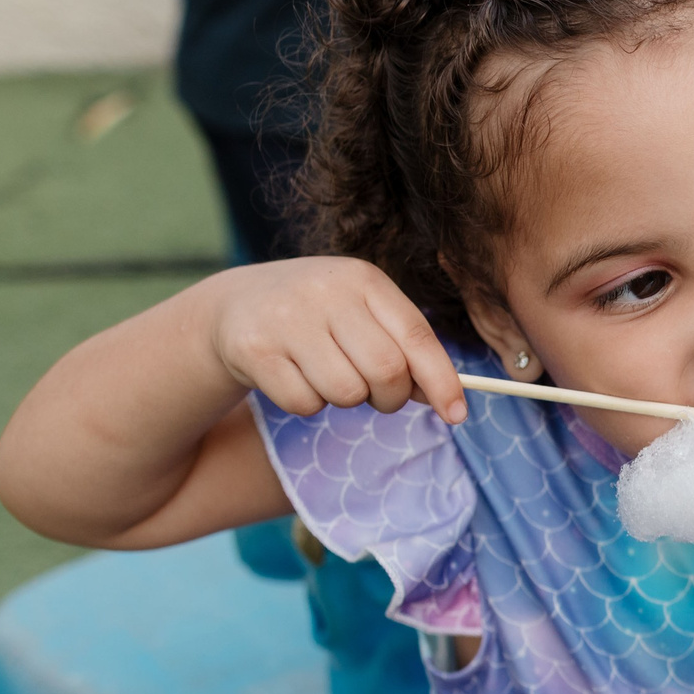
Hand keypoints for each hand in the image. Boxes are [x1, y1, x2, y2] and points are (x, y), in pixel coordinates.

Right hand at [198, 257, 465, 422]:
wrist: (236, 306)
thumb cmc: (319, 318)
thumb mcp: (363, 317)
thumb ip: (406, 350)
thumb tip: (448, 400)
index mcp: (364, 279)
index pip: (417, 337)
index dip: (442, 381)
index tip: (457, 414)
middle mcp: (325, 291)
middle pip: (386, 370)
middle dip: (389, 397)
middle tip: (376, 394)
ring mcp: (286, 318)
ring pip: (346, 393)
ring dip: (345, 399)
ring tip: (327, 374)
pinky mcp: (254, 349)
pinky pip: (305, 403)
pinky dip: (307, 403)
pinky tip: (294, 376)